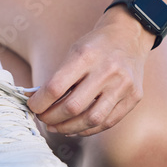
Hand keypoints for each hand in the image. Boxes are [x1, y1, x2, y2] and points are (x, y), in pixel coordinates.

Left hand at [27, 7, 153, 136]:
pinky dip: (87, 129)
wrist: (129, 36)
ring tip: (56, 127)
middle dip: (51, 118)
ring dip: (68, 128)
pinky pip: (107, 122)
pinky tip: (75, 128)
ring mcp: (123, 85)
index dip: (39, 102)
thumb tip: (35, 102)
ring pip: (91, 120)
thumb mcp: (74, 52)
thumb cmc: (96, 46)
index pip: (56, 87)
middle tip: (43, 119)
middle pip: (72, 107)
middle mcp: (107, 71)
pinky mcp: (133, 97)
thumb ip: (58, 78)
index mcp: (86, 56)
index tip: (33, 106)